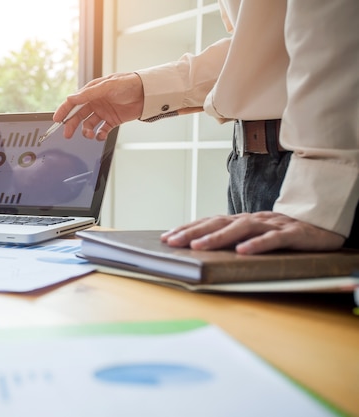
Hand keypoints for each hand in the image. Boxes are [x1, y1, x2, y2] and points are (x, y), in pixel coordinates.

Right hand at [54, 72, 143, 140]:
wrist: (147, 93)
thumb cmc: (128, 84)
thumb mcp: (107, 86)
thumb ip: (89, 94)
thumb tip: (72, 98)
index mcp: (91, 92)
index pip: (73, 102)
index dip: (64, 110)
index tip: (56, 119)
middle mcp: (95, 102)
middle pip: (78, 116)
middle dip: (71, 125)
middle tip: (67, 134)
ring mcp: (103, 112)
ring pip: (88, 124)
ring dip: (86, 131)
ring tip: (90, 134)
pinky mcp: (112, 121)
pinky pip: (101, 130)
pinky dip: (99, 135)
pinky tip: (100, 135)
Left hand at [160, 211, 345, 254]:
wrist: (323, 225)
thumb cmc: (281, 233)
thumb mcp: (253, 235)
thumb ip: (232, 240)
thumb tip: (201, 248)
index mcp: (241, 220)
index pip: (209, 222)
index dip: (187, 228)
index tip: (166, 237)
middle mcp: (252, 219)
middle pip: (218, 223)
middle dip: (192, 232)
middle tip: (172, 241)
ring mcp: (272, 225)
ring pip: (241, 228)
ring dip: (217, 237)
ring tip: (197, 246)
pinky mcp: (292, 234)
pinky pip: (273, 239)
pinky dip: (257, 244)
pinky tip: (243, 251)